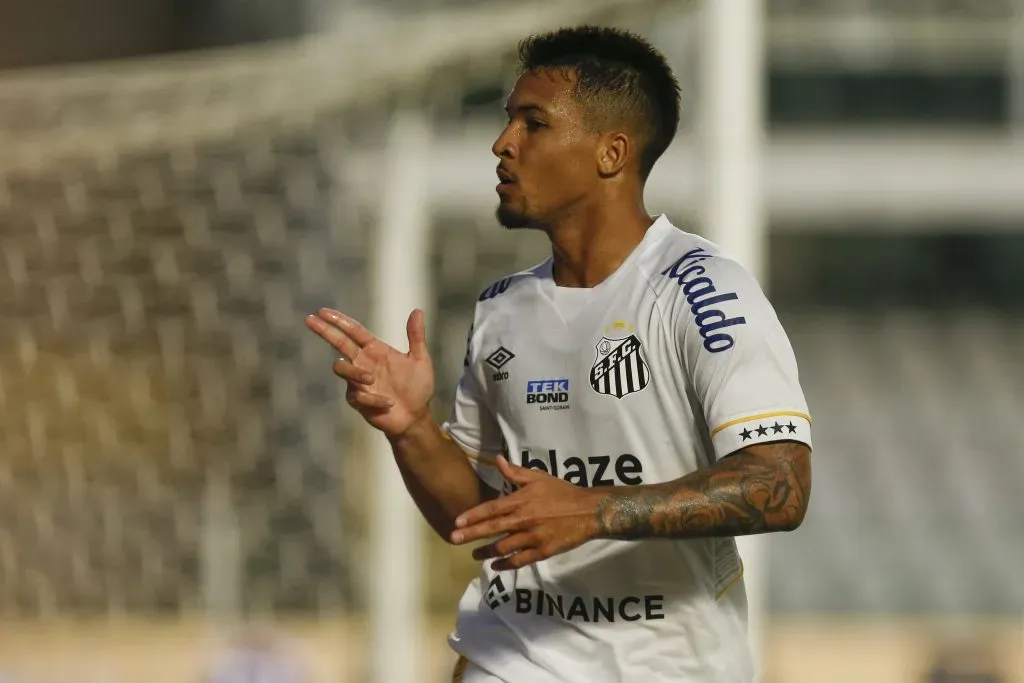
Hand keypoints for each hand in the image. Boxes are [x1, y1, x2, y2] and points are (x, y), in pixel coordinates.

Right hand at [305, 308, 434, 437]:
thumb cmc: (418, 387)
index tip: (322, 311)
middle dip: (324, 331)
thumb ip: (416, 337)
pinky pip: (358, 396)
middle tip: (309, 319)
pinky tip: (389, 403)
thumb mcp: (420, 360)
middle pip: (338, 343)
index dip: (339, 320)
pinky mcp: (358, 400)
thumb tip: (418, 311)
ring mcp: (357, 381)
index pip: (354, 331)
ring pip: (342, 369)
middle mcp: (363, 363)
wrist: (415, 416)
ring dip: (355, 373)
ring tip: (372, 379)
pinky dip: (375, 399)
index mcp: (375, 350)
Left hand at [450, 456, 602, 570]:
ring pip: (503, 547)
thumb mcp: (539, 477)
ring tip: (474, 554)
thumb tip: (498, 461)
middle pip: (492, 528)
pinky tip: (495, 566)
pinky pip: (520, 561)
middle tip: (454, 539)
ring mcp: (533, 538)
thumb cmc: (562, 492)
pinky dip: (505, 565)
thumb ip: (516, 472)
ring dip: (486, 552)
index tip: (457, 521)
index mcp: (522, 501)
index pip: (492, 508)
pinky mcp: (542, 552)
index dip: (473, 515)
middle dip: (471, 534)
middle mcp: (524, 520)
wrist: (588, 511)